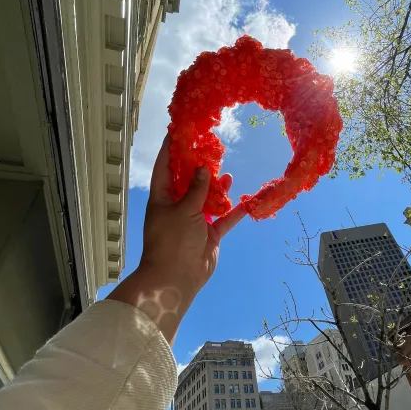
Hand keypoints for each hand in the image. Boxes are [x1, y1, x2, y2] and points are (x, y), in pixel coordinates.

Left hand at [108, 136, 244, 341]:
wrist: (177, 278)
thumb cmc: (173, 241)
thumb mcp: (184, 210)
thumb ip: (197, 189)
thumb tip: (202, 168)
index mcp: (162, 198)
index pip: (164, 167)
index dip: (170, 149)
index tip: (178, 131)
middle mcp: (176, 207)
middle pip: (188, 181)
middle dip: (199, 167)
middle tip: (211, 149)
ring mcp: (193, 221)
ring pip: (207, 198)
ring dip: (217, 188)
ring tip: (226, 175)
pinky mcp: (208, 235)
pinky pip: (223, 219)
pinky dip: (234, 212)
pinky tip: (248, 202)